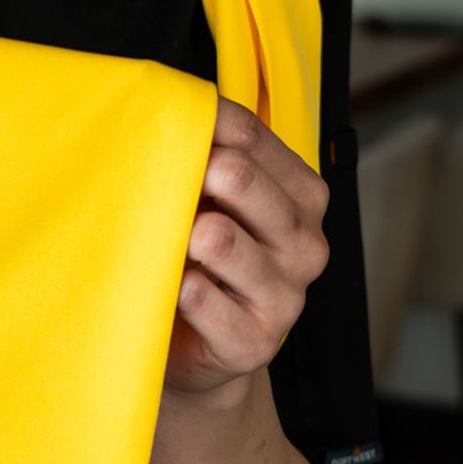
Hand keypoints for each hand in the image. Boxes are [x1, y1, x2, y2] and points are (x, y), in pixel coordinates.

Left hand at [163, 96, 329, 401]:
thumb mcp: (218, 204)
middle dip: (193, 172)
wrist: (199, 350)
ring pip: (221, 239)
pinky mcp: (253, 341)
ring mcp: (285, 296)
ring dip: (180, 233)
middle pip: (241, 179)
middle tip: (157, 178)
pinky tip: (171, 284)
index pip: (252, 137)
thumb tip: (168, 112)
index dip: (199, 126)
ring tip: (167, 238)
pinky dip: (178, 287)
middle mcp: (305, 244)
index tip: (160, 127)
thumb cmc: (205, 263)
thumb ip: (210, 161)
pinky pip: (203, 299)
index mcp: (303, 199)